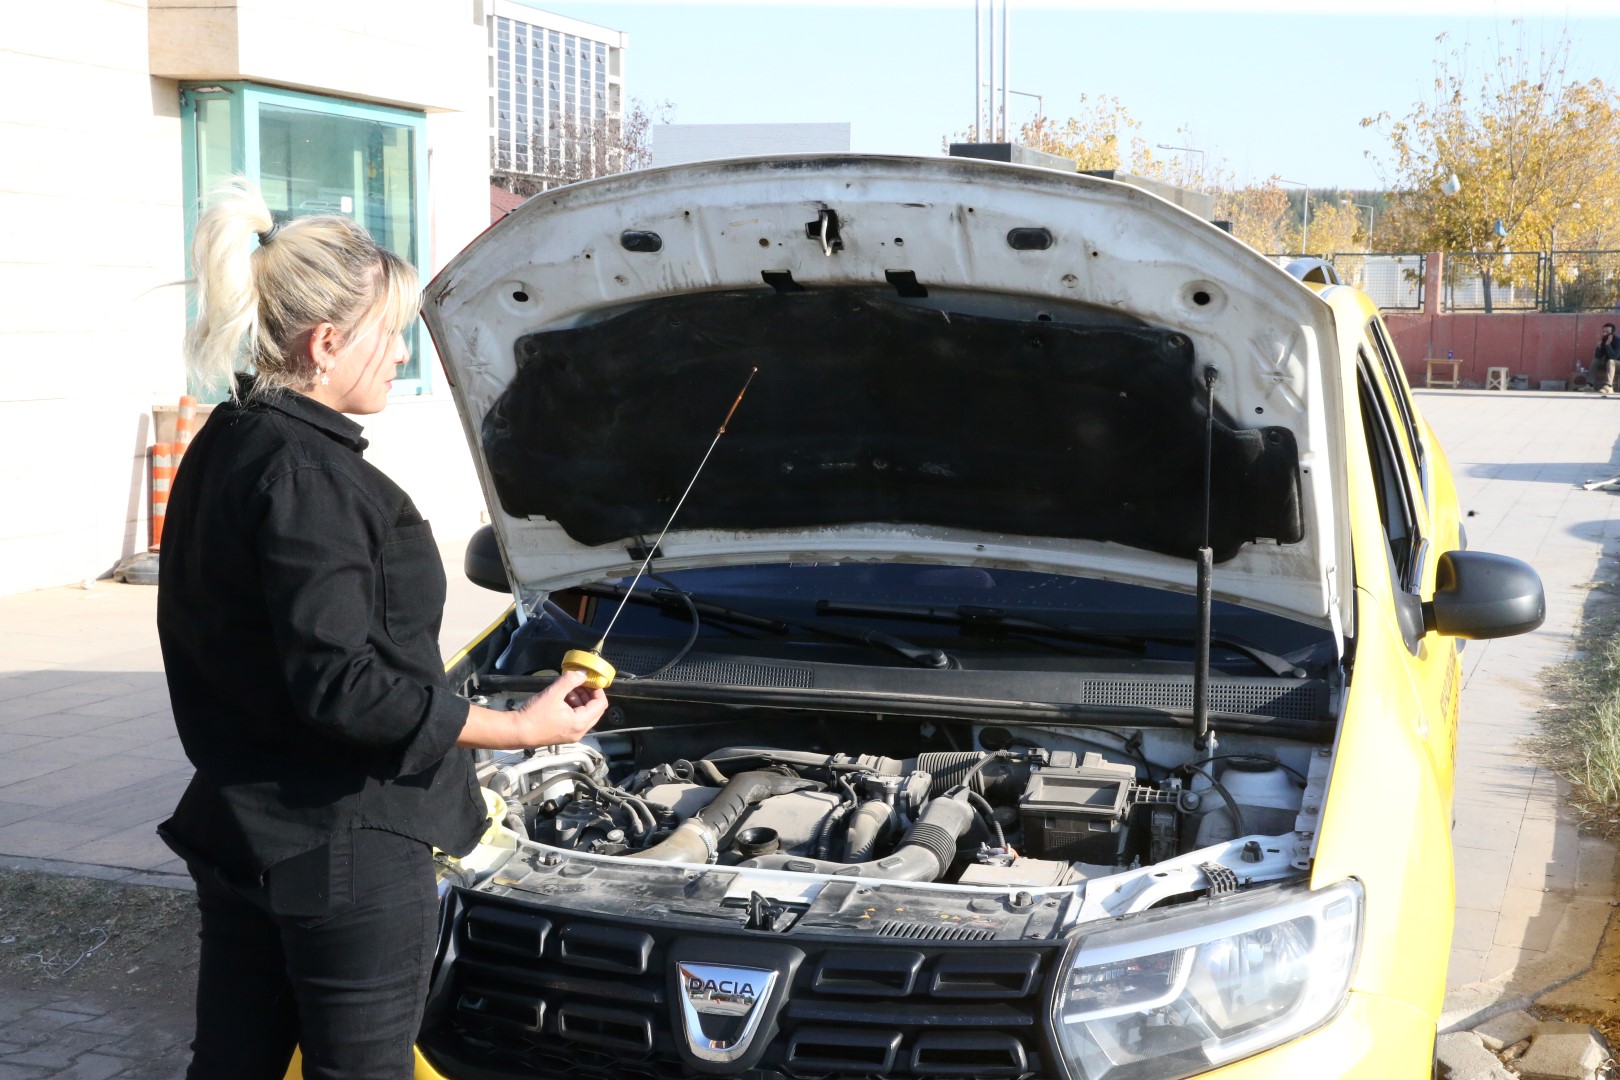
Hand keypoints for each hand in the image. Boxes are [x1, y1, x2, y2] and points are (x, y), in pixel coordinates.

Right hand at [457, 669, 608, 749]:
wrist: (516, 732)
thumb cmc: (534, 714)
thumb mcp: (553, 693)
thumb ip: (570, 681)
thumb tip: (583, 673)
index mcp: (580, 722)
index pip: (600, 704)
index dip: (598, 690)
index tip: (590, 680)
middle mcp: (579, 731)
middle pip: (594, 710)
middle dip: (588, 694)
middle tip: (578, 683)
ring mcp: (571, 735)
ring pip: (584, 714)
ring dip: (580, 700)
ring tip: (566, 690)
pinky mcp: (563, 735)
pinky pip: (575, 719)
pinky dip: (572, 708)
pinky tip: (560, 699)